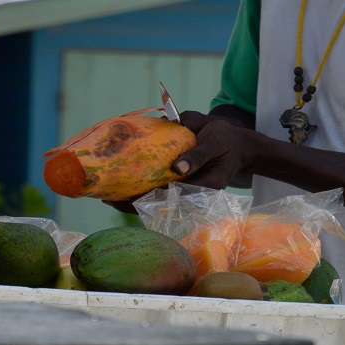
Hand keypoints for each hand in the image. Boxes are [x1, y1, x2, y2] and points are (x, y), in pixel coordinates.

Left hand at [97, 109, 253, 211]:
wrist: (238, 144)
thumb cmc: (227, 142)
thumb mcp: (216, 144)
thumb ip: (197, 155)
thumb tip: (177, 168)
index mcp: (201, 188)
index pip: (169, 198)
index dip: (146, 200)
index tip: (125, 197)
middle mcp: (189, 191)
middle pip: (157, 202)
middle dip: (131, 202)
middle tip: (106, 198)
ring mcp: (183, 186)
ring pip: (154, 197)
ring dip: (131, 196)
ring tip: (105, 194)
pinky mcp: (179, 178)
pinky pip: (157, 185)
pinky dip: (139, 184)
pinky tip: (120, 181)